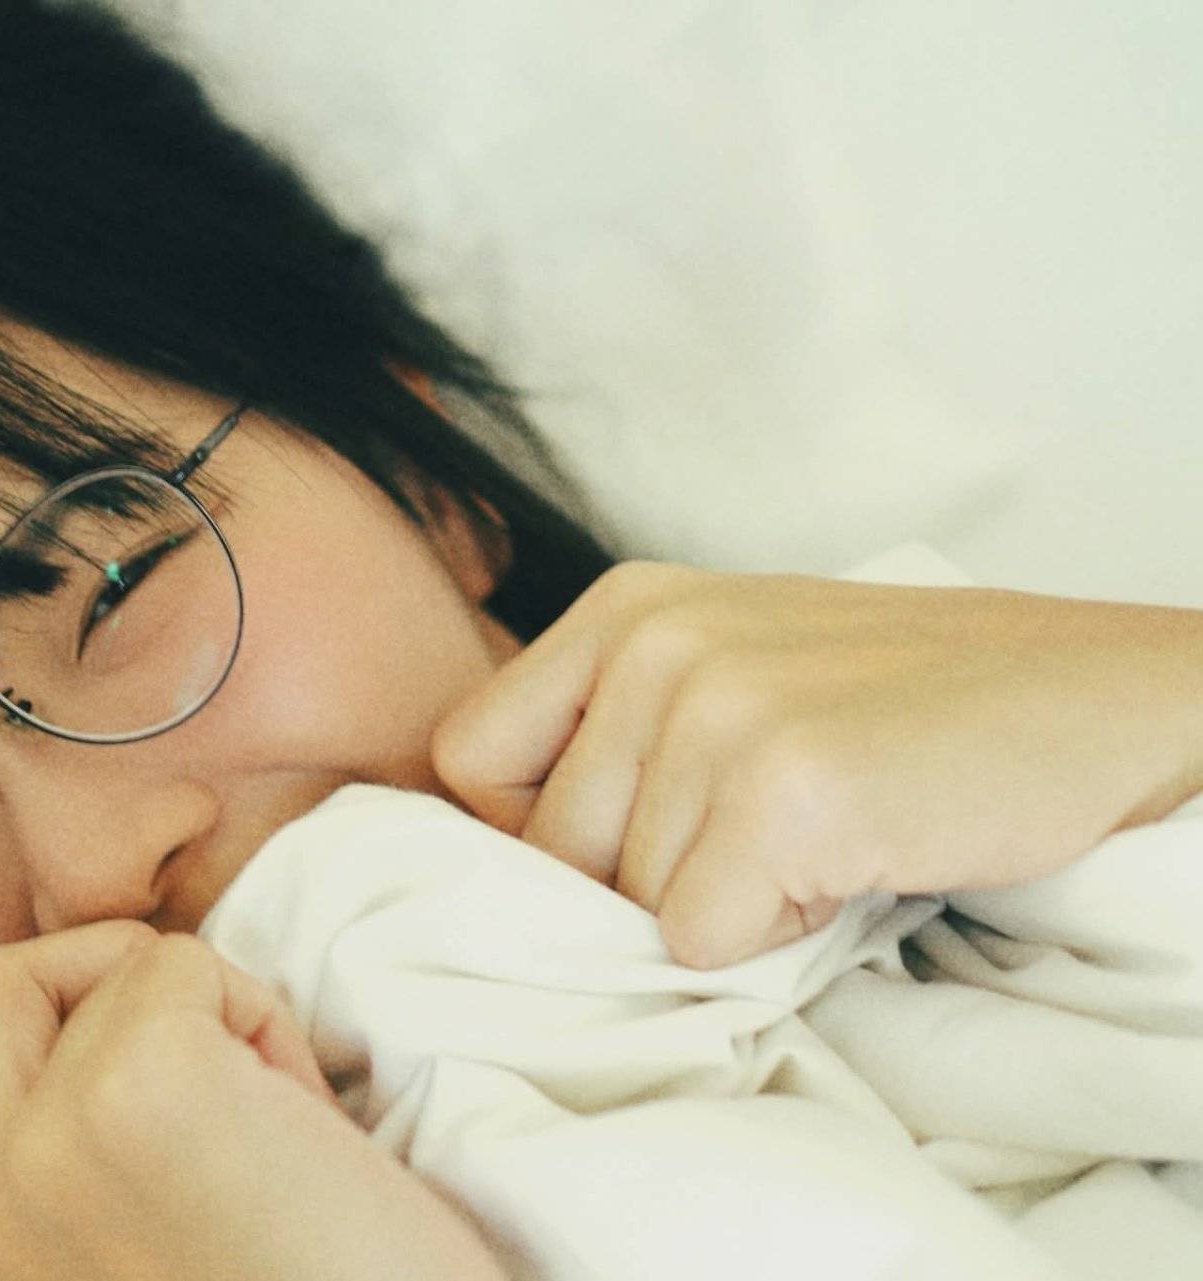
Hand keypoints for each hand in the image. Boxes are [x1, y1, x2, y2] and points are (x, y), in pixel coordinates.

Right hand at [0, 921, 508, 1280]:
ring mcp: (43, 1146)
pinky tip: (296, 1115)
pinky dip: (253, 1010)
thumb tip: (68, 1012)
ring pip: (87, 957)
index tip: (75, 1057)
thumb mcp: (104, 1253)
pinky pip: (181, 964)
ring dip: (185, 998)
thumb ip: (42, 1165)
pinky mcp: (139, 1091)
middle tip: (171, 1051)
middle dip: (76, 983)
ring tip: (254, 1103)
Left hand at [434, 560, 1202, 967]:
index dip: (536, 826)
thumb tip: (493, 851)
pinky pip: (701, 939)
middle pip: (548, 849)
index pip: (466, 759)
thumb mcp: (728, 665)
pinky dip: (776, 936)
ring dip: (725, 905)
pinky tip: (850, 866)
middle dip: (643, 880)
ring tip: (820, 837)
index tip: (642, 829)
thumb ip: (612, 727)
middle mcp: (652, 640)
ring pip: (628, 903)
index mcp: (624, 605)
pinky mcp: (787, 787)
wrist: (1099, 702)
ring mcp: (717, 706)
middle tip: (766, 834)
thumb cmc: (905, 702)